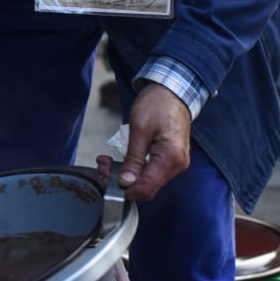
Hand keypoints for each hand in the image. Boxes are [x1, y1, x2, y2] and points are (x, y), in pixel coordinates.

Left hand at [116, 82, 192, 202]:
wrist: (173, 91)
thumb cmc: (158, 104)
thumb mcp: (139, 129)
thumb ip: (133, 159)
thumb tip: (125, 182)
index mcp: (171, 158)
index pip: (146, 189)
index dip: (124, 189)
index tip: (107, 177)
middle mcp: (177, 166)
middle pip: (146, 187)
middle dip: (122, 180)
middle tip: (103, 165)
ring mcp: (175, 164)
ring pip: (147, 181)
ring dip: (126, 174)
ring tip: (108, 161)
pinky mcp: (171, 160)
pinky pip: (151, 172)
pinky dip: (135, 168)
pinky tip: (122, 160)